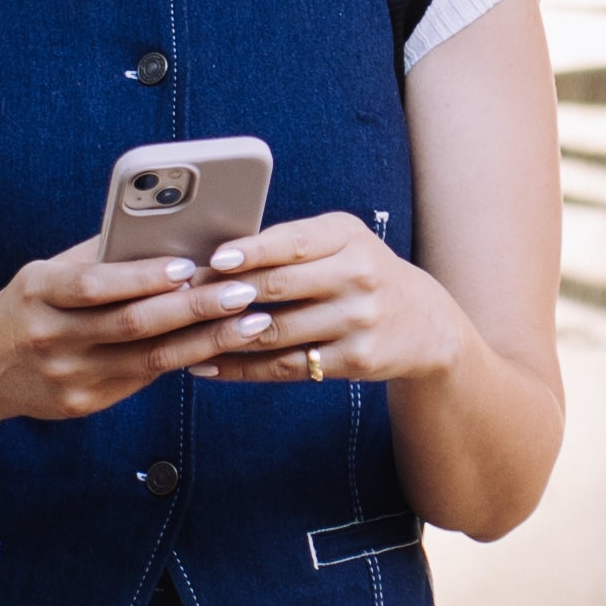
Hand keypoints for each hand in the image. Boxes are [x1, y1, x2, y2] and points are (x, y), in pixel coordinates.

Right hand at [0, 245, 264, 429]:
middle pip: (132, 324)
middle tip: (244, 292)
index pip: (95, 284)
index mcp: (39, 293)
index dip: (143, 277)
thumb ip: (100, 257)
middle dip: (194, 308)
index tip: (189, 265)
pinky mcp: (83, 404)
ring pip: (148, 358)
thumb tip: (169, 232)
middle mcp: (51, 338)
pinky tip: (220, 346)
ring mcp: (68, 377)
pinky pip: (142, 379)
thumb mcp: (45, 273)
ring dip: (206, 339)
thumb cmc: (27, 306)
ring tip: (252, 322)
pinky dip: (184, 360)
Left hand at [190, 212, 465, 391]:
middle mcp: (357, 276)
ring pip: (276, 331)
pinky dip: (241, 368)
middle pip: (279, 286)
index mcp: (348, 237)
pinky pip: (286, 366)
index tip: (216, 259)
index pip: (294, 242)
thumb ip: (292, 243)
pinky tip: (207, 365)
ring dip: (223, 335)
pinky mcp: (353, 360)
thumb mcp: (341, 242)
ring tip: (182, 334)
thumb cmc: (361, 273)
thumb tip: (217, 253)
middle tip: (183, 298)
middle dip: (226, 293)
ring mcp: (357, 321)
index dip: (252, 251)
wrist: (423, 323)